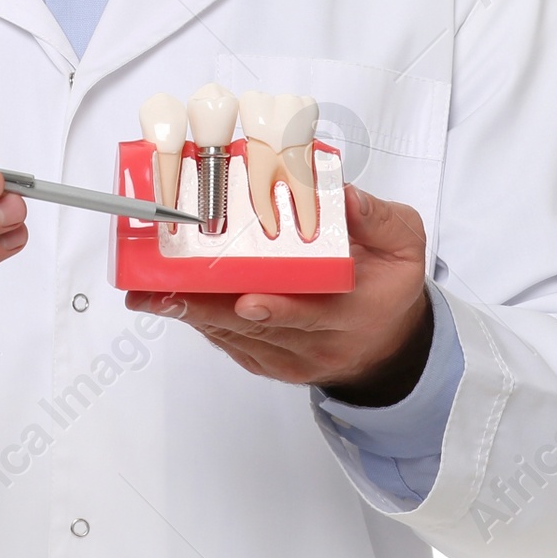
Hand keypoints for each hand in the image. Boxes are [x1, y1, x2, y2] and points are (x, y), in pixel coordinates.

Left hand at [125, 185, 431, 402]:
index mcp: (351, 312)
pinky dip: (201, 322)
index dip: (277, 309)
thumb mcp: (403, 244)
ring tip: (153, 291)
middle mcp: (317, 343)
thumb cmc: (390, 287)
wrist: (391, 345)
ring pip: (234, 338)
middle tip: (165, 288)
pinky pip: (229, 345)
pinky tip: (174, 301)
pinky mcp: (269, 363)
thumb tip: (343, 194)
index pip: (310, 315)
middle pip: (256, 329)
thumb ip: (377, 218)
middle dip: (208, 307)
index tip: (247, 299)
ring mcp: (289, 359)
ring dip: (193, 313)